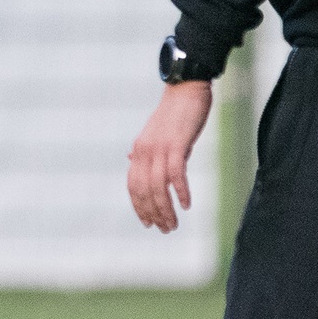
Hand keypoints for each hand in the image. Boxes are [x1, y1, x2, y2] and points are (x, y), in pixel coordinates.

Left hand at [127, 81, 213, 231]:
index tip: (148, 223)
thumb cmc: (175, 113)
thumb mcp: (156, 135)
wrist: (186, 88)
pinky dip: (179, 191)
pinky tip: (185, 205)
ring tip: (173, 224)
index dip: (139, 206)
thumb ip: (146, 150)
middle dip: (153, 213)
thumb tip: (132, 159)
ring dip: (165, 209)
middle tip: (165, 229)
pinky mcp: (177, 144)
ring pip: (158, 186)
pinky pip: (175, 174)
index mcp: (139, 150)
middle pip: (144, 190)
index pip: (133, 186)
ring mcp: (159, 148)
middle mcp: (144, 151)